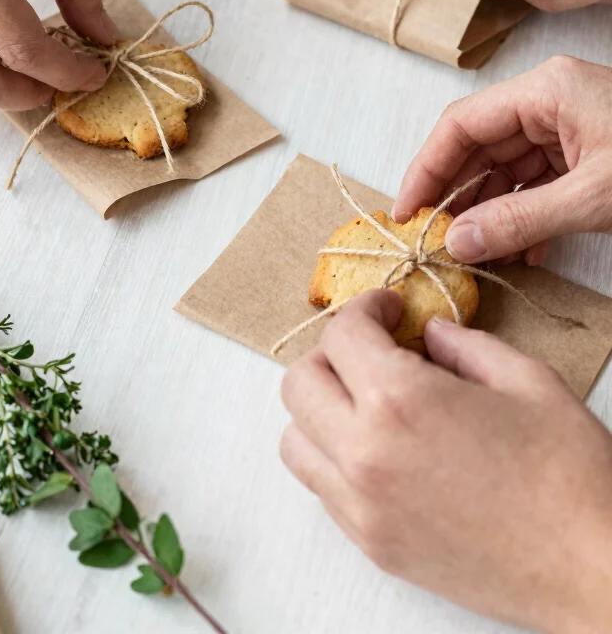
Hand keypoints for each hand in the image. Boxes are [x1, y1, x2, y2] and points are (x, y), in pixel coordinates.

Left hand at [281, 289, 611, 633]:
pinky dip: (334, 458)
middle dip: (332, 354)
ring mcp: (363, 507)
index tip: (388, 309)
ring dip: (321, 410)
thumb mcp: (525, 380)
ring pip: (295, 441)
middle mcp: (365, 455)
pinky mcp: (373, 544)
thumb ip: (464, 345)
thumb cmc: (568, 474)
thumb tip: (428, 334)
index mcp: (401, 402)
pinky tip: (381, 449)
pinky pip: (322, 489)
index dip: (365, 309)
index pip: (341, 335)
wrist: (591, 569)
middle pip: (299, 384)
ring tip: (368, 402)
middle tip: (374, 350)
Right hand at [392, 55, 611, 264]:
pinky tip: (526, 252)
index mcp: (546, 90)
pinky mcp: (586, 151)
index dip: (426, 170)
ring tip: (485, 257)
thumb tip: (458, 242)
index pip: (461, 124)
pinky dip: (527, 217)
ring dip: (493, 215)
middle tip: (440, 243)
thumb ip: (521, 220)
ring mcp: (568, 126)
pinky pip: (539, 182)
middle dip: (458, 199)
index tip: (407, 212)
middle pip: (480, 148)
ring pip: (507, 169)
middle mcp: (549, 101)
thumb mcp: (593, 197)